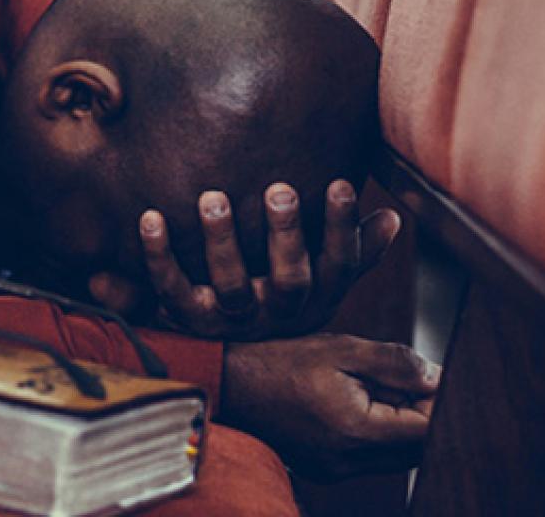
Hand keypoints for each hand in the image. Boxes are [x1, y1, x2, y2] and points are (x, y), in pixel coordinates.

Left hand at [139, 180, 398, 339]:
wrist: (234, 360)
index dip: (341, 227)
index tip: (340, 183)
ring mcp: (233, 317)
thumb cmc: (285, 294)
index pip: (338, 264)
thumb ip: (356, 250)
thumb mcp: (326, 280)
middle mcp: (277, 312)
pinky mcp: (189, 318)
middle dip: (287, 235)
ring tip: (213, 197)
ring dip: (222, 241)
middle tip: (280, 190)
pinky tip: (151, 216)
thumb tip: (393, 217)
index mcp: (315, 297)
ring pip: (230, 285)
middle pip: (289, 279)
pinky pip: (171, 288)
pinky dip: (158, 254)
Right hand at [219, 334, 438, 480]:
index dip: (439, 404)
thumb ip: (396, 363)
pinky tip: (353, 403)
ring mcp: (335, 471)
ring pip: (396, 457)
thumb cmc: (279, 362)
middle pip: (416, 449)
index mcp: (355, 430)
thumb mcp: (342, 349)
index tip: (431, 378)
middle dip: (420, 414)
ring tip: (370, 389)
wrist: (227, 385)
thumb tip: (438, 378)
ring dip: (399, 425)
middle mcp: (347, 461)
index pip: (427, 431)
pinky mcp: (326, 471)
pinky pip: (370, 458)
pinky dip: (375, 433)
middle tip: (399, 379)